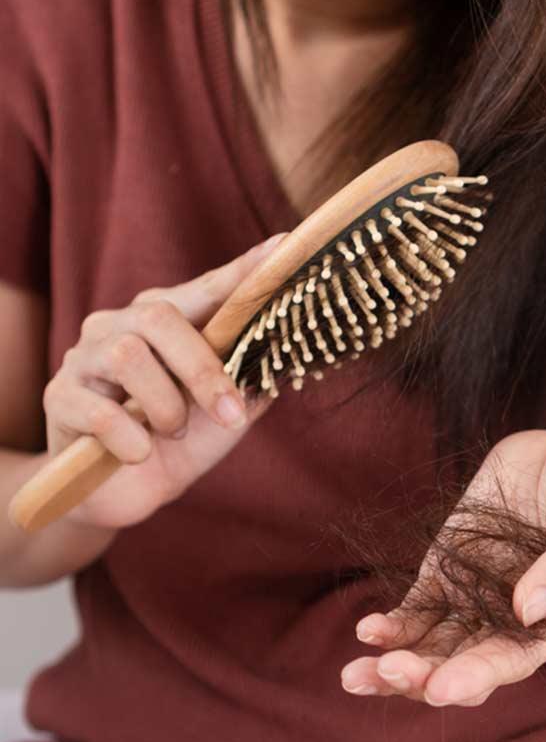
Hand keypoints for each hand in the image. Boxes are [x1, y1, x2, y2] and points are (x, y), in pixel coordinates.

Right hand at [42, 233, 285, 530]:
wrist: (125, 494)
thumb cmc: (178, 443)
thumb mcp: (224, 415)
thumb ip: (251, 381)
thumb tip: (289, 353)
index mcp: (164, 323)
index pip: (206, 289)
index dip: (242, 271)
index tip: (283, 247)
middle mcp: (120, 326)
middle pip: (159, 316)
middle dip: (202, 369)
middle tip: (228, 413)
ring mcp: (85, 358)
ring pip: (128, 357)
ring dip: (165, 408)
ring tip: (173, 434)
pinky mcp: (60, 397)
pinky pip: (98, 411)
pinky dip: (131, 439)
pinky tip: (139, 454)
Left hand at [341, 428, 545, 705]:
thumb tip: (528, 610)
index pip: (513, 660)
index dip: (477, 677)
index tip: (441, 691)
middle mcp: (512, 618)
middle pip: (463, 663)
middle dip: (423, 678)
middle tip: (386, 674)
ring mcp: (475, 593)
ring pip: (431, 644)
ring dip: (395, 664)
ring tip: (354, 674)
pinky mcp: (448, 567)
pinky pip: (417, 606)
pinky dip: (393, 624)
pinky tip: (367, 631)